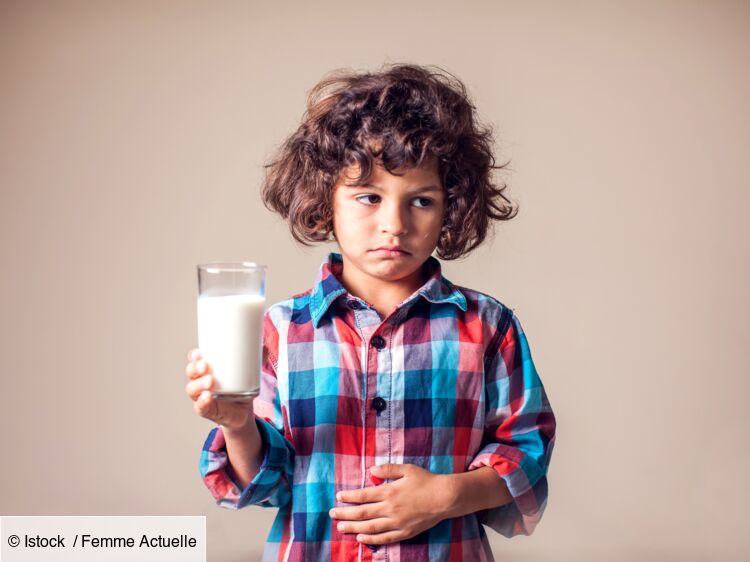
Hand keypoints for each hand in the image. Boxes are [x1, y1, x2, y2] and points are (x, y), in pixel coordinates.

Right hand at [184, 348, 253, 430]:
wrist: (242, 413)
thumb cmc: (240, 388)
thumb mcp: (248, 373)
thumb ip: (256, 360)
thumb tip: (264, 347)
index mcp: (208, 369)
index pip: (195, 360)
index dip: (194, 355)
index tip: (199, 352)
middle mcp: (200, 382)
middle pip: (191, 372)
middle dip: (195, 367)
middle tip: (205, 365)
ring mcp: (202, 397)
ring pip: (192, 389)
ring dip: (198, 384)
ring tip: (210, 381)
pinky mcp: (207, 410)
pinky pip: (200, 406)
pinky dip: (202, 402)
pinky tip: (207, 397)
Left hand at [329, 464, 454, 545]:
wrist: (445, 498)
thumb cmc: (426, 480)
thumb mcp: (406, 469)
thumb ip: (387, 469)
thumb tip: (370, 469)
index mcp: (389, 492)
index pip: (363, 495)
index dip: (349, 497)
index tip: (338, 497)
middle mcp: (390, 508)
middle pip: (362, 513)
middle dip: (345, 514)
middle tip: (332, 514)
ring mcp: (397, 523)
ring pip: (370, 527)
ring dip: (353, 528)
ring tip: (341, 527)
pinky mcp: (404, 532)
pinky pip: (384, 538)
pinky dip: (371, 540)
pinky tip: (361, 538)